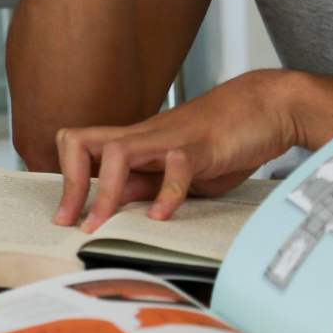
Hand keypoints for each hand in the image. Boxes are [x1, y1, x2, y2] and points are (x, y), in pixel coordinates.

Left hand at [52, 71, 301, 231]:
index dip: (67, 180)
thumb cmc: (223, 137)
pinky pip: (176, 166)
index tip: (64, 214)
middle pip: (80, 142)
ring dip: (106, 192)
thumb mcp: (175, 167)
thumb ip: (146, 181)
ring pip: (117, 153)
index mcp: (135, 142)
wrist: (268, 107)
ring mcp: (170, 138)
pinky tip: (161, 216)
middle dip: (70, 184)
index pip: (80, 149)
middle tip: (69, 221)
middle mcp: (143, 136)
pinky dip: (166, 194)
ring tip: (100, 224)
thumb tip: (113, 201)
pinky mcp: (202, 146)